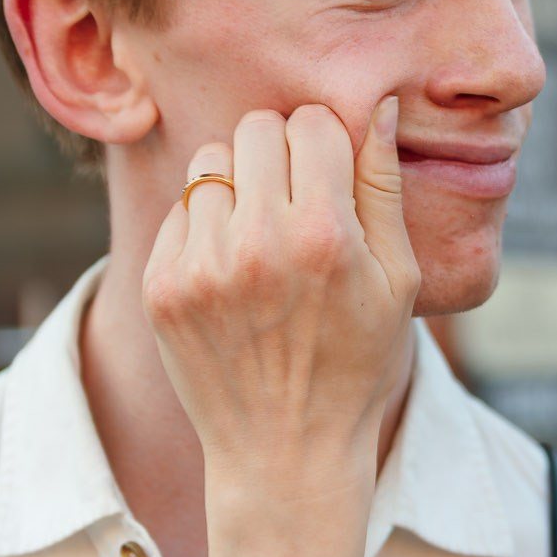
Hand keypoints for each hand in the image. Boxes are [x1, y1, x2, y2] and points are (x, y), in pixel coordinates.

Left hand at [141, 97, 418, 510]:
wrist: (285, 451)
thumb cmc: (356, 361)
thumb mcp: (396, 278)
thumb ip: (384, 187)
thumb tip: (382, 106)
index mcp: (325, 236)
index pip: (312, 123)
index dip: (328, 143)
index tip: (332, 175)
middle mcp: (257, 244)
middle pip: (256, 128)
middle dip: (280, 151)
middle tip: (297, 198)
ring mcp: (201, 266)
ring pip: (210, 161)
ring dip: (238, 183)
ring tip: (262, 233)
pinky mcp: (161, 286)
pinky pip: (180, 209)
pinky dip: (206, 226)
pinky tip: (233, 272)